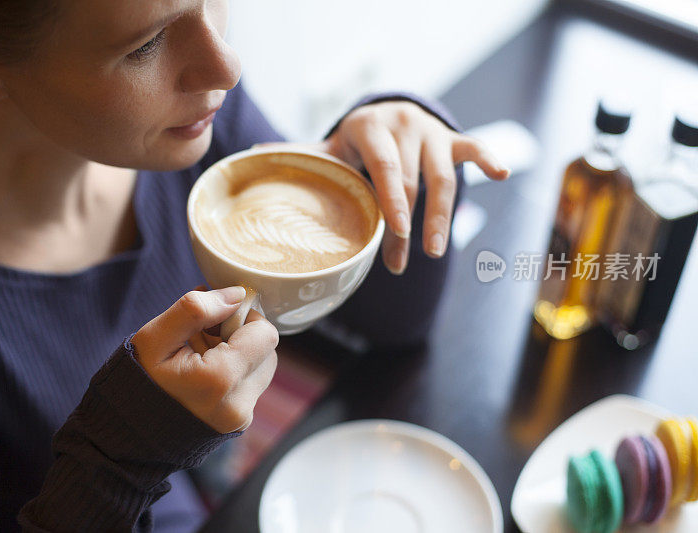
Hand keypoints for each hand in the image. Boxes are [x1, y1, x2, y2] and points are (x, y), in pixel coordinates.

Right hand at [131, 286, 278, 433]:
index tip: (215, 321)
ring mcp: (241, 417)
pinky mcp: (240, 422)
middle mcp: (238, 403)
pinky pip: (250, 384)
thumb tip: (237, 295)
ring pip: (261, 366)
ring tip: (201, 358)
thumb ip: (196, 309)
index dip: (243, 318)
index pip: (265, 333)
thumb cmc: (138, 380)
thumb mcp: (155, 337)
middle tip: (203, 340)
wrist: (129, 431)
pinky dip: (234, 373)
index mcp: (219, 380)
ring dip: (238, 354)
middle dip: (240, 336)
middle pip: (267, 349)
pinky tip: (205, 376)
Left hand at [256, 101, 508, 273]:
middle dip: (408, 226)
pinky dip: (488, 159)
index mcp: (368, 126)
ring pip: (444, 176)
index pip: (386, 168)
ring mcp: (431, 130)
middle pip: (413, 182)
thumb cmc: (351, 144)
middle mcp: (403, 123)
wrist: (382, 114)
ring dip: (443, 216)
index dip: (393, 203)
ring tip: (435, 252)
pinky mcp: (452, 137)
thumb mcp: (328, 147)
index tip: (398, 237)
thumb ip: (302, 155)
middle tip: (401, 263)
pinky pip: (473, 147)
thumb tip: (254, 153)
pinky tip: (503, 173)